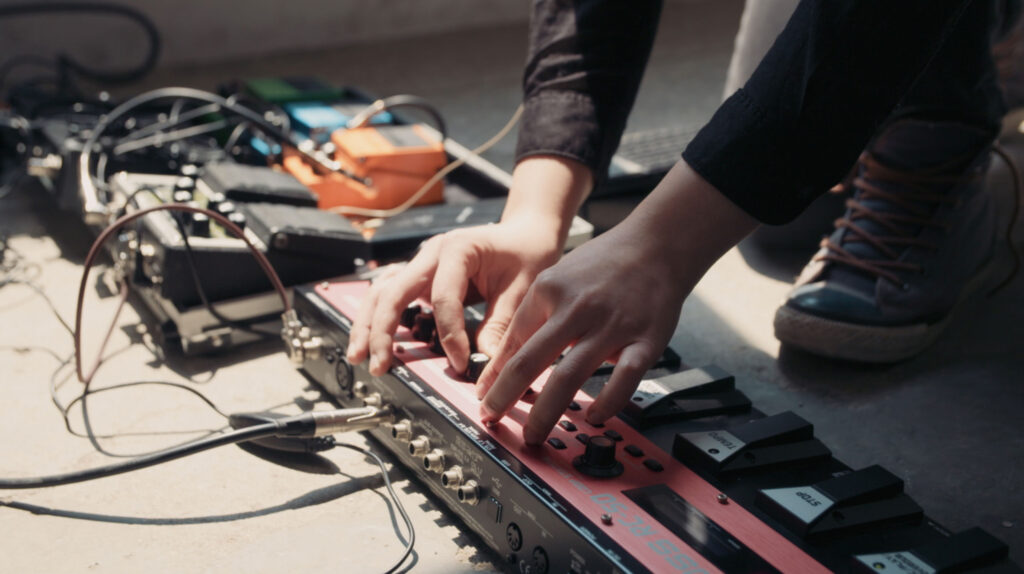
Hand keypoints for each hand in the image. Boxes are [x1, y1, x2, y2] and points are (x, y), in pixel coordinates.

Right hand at [345, 220, 561, 374]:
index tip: (462, 363)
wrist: (524, 235)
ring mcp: (421, 264)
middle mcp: (431, 253)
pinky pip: (390, 295)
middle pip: (393, 291)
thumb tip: (487, 365)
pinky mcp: (419, 277)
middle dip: (381, 330)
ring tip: (360, 357)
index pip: (443, 297)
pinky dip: (378, 317)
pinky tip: (371, 341)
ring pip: (381, 292)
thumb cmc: (525, 255)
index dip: (450, 335)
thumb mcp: (522, 290)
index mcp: (457, 249)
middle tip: (377, 365)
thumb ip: (502, 326)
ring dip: (368, 324)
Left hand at [476, 160, 758, 443]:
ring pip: (568, 377)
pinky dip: (606, 403)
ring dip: (545, 413)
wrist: (658, 244)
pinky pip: (623, 380)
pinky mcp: (644, 341)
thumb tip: (504, 361)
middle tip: (492, 419)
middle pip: (530, 362)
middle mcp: (576, 308)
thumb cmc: (604, 264)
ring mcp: (611, 326)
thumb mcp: (557, 279)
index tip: (483, 398)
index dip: (493, 376)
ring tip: (533, 434)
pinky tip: (594, 417)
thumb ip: (531, 317)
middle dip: (504, 397)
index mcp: (549, 290)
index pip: (512, 342)